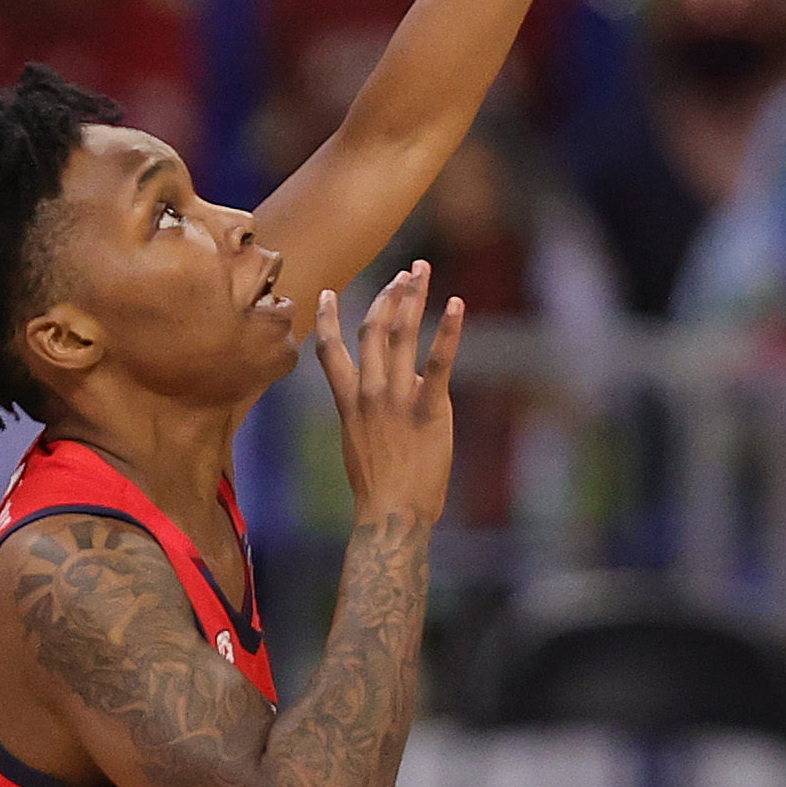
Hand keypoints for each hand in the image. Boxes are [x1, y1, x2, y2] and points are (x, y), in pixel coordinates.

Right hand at [314, 261, 459, 530]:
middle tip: (405, 272)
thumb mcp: (359, 441)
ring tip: (421, 271)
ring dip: (412, 298)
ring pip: (402, 334)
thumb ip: (370, 409)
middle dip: (389, 295)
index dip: (329, 319)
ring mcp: (397, 398)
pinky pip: (440, 361)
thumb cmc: (378, 487)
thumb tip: (400, 386)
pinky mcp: (428, 408)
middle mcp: (370, 392)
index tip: (330, 293)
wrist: (391, 514)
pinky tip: (457, 304)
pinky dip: (449, 330)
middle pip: (374, 329)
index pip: (330, 350)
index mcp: (349, 401)